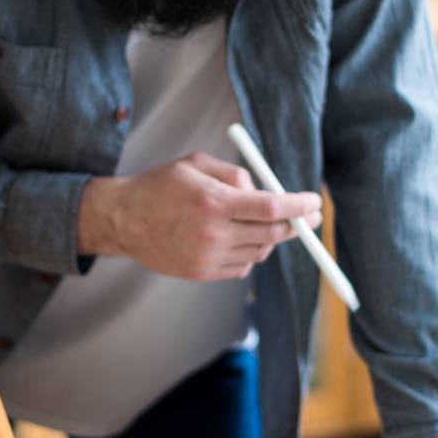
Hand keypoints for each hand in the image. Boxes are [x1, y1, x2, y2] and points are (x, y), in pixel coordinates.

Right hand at [78, 153, 322, 280]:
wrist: (123, 221)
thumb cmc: (161, 187)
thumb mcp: (196, 164)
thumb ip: (235, 174)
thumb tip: (266, 190)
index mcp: (213, 202)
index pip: (271, 209)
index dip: (298, 207)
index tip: (315, 204)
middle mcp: (212, 233)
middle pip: (272, 234)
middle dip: (297, 225)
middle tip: (310, 217)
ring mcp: (208, 258)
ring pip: (260, 251)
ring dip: (269, 237)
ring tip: (258, 221)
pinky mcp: (202, 273)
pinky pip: (243, 266)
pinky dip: (249, 252)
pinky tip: (235, 237)